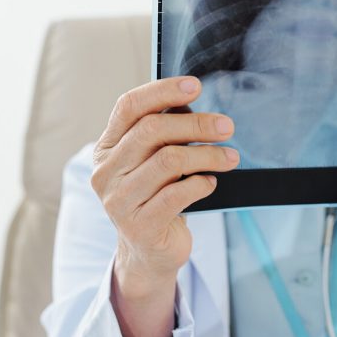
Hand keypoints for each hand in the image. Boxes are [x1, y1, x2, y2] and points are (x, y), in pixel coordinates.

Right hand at [90, 76, 238, 336]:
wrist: (149, 250)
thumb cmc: (157, 196)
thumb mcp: (154, 162)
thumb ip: (165, 135)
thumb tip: (194, 104)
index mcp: (107, 148)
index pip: (128, 106)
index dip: (162, 91)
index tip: (195, 85)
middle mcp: (106, 172)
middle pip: (152, 130)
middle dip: (196, 124)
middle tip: (227, 126)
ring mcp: (118, 200)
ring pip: (168, 161)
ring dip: (207, 155)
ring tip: (230, 158)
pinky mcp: (139, 225)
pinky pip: (176, 194)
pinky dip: (201, 183)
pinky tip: (211, 182)